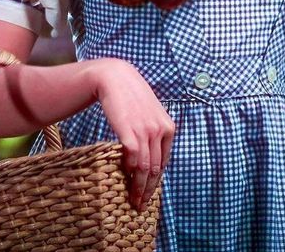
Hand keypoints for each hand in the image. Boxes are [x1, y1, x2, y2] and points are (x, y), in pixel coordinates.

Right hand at [93, 57, 174, 212]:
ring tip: (133, 200)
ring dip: (139, 188)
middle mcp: (160, 130)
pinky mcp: (130, 133)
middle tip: (141, 205)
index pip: (164, 162)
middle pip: (156, 169)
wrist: (115, 79)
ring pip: (145, 169)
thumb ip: (153, 131)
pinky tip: (123, 179)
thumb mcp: (149, 112)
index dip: (156, 181)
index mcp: (168, 127)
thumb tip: (150, 155)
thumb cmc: (131, 97)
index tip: (149, 194)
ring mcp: (146, 132)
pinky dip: (129, 173)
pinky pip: (133, 160)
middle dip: (148, 190)